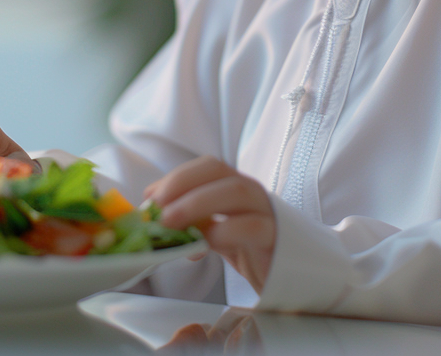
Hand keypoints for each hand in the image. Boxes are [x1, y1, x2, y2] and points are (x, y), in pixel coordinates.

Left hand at [145, 156, 275, 292]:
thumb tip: (152, 210)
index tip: (151, 198)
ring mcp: (266, 210)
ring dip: (197, 203)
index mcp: (235, 184)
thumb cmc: (248, 247)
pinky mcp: (276, 237)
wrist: (289, 273)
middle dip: (182, 184)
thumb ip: (191, 220)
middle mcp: (251, 191)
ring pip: (236, 191)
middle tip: (158, 210)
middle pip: (218, 170)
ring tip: (171, 224)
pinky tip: (205, 243)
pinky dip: (224, 231)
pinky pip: (251, 226)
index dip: (177, 177)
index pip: (207, 165)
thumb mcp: (215, 230)